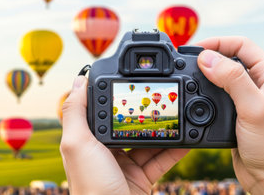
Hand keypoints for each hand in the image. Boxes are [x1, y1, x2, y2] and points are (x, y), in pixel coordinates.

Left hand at [60, 76, 188, 194]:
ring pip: (147, 141)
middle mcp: (104, 151)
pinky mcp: (141, 178)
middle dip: (143, 112)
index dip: (115, 97)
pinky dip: (175, 149)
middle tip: (161, 96)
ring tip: (178, 112)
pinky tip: (188, 138)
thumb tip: (79, 80)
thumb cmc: (89, 185)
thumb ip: (76, 111)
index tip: (130, 82)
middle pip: (127, 125)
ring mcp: (124, 165)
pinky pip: (161, 159)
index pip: (101, 111)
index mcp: (86, 141)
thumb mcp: (77, 143)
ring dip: (163, 129)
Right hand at [196, 37, 263, 193]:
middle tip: (186, 63)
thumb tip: (207, 59)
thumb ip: (233, 80)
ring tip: (187, 78)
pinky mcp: (234, 113)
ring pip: (220, 76)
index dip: (218, 43)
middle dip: (207, 57)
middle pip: (228, 58)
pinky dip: (201, 93)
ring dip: (203, 75)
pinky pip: (214, 95)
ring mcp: (245, 98)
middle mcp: (259, 84)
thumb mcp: (254, 109)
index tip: (195, 50)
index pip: (242, 45)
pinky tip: (193, 99)